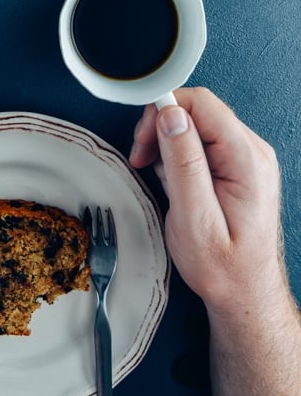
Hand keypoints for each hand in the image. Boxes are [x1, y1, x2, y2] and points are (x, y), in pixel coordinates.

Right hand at [130, 88, 283, 316]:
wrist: (244, 293)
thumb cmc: (222, 266)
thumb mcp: (194, 218)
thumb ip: (183, 163)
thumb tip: (171, 115)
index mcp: (247, 160)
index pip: (202, 103)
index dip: (164, 112)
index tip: (143, 140)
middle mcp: (252, 152)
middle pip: (198, 109)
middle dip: (162, 126)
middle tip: (142, 157)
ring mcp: (246, 157)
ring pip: (197, 122)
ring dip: (167, 140)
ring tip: (155, 172)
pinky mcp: (236, 165)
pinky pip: (202, 141)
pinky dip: (178, 152)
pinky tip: (171, 178)